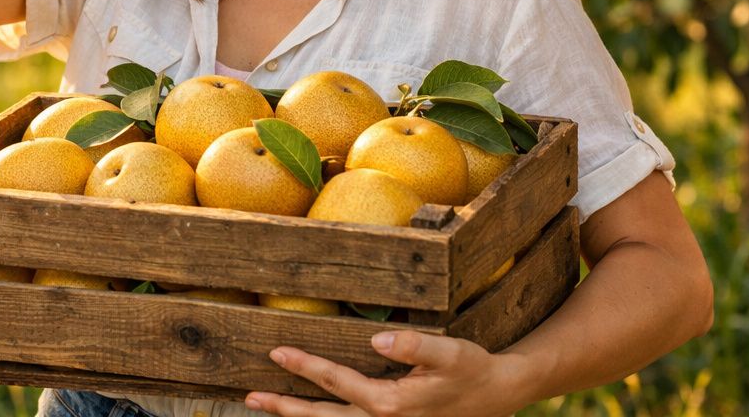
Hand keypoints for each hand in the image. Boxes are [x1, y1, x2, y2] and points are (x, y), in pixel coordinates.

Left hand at [244, 333, 530, 416]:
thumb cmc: (470, 369)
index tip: (278, 353)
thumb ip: (414, 345)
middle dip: (287, 408)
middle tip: (252, 396)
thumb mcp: (449, 351)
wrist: (496, 396)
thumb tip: (377, 339)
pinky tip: (304, 413)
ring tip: (265, 405)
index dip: (307, 368)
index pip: (339, 383)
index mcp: (393, 404)